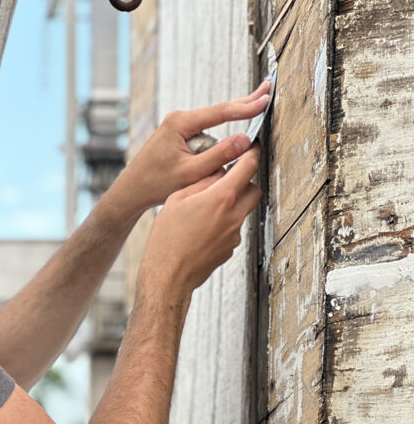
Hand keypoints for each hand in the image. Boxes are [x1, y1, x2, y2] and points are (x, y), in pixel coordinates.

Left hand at [107, 83, 270, 220]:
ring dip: (234, 118)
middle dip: (244, 102)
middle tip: (267, 89)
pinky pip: (206, 130)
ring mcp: (178, 125)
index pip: (220, 112)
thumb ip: (219, 156)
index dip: (245, 107)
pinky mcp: (179, 134)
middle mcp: (179, 119)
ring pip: (214, 122)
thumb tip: (246, 141)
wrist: (132, 190)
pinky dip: (223, 128)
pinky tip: (238, 122)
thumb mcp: (191, 172)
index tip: (264, 101)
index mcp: (180, 123)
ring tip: (258, 104)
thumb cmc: (155, 183)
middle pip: (219, 110)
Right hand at [137, 145, 262, 301]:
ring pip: (244, 210)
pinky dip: (224, 223)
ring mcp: (234, 235)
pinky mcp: (230, 249)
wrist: (168, 275)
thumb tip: (217, 173)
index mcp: (221, 198)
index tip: (251, 148)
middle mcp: (234, 216)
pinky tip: (203, 228)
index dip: (252, 153)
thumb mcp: (177, 199)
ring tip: (209, 207)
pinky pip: (233, 228)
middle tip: (230, 178)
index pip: (248, 167)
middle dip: (246, 181)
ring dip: (233, 203)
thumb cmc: (167, 239)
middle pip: (255, 189)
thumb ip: (202, 182)